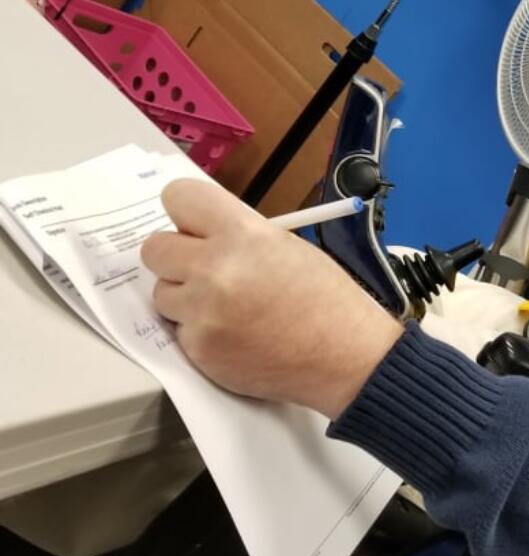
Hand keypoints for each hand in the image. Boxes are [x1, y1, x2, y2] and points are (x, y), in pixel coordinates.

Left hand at [141, 179, 403, 418]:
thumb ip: (238, 234)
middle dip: (177, 257)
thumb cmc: (328, 301)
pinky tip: (237, 335)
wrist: (347, 358)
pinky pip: (180, 331)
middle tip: (205, 269)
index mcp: (241, 235)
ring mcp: (202, 313)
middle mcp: (214, 270)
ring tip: (229, 308)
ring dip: (186, 298)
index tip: (195, 226)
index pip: (178, 198)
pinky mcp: (198, 350)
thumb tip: (200, 233)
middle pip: (154, 248)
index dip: (186, 213)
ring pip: (162, 293)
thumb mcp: (287, 247)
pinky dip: (202, 333)